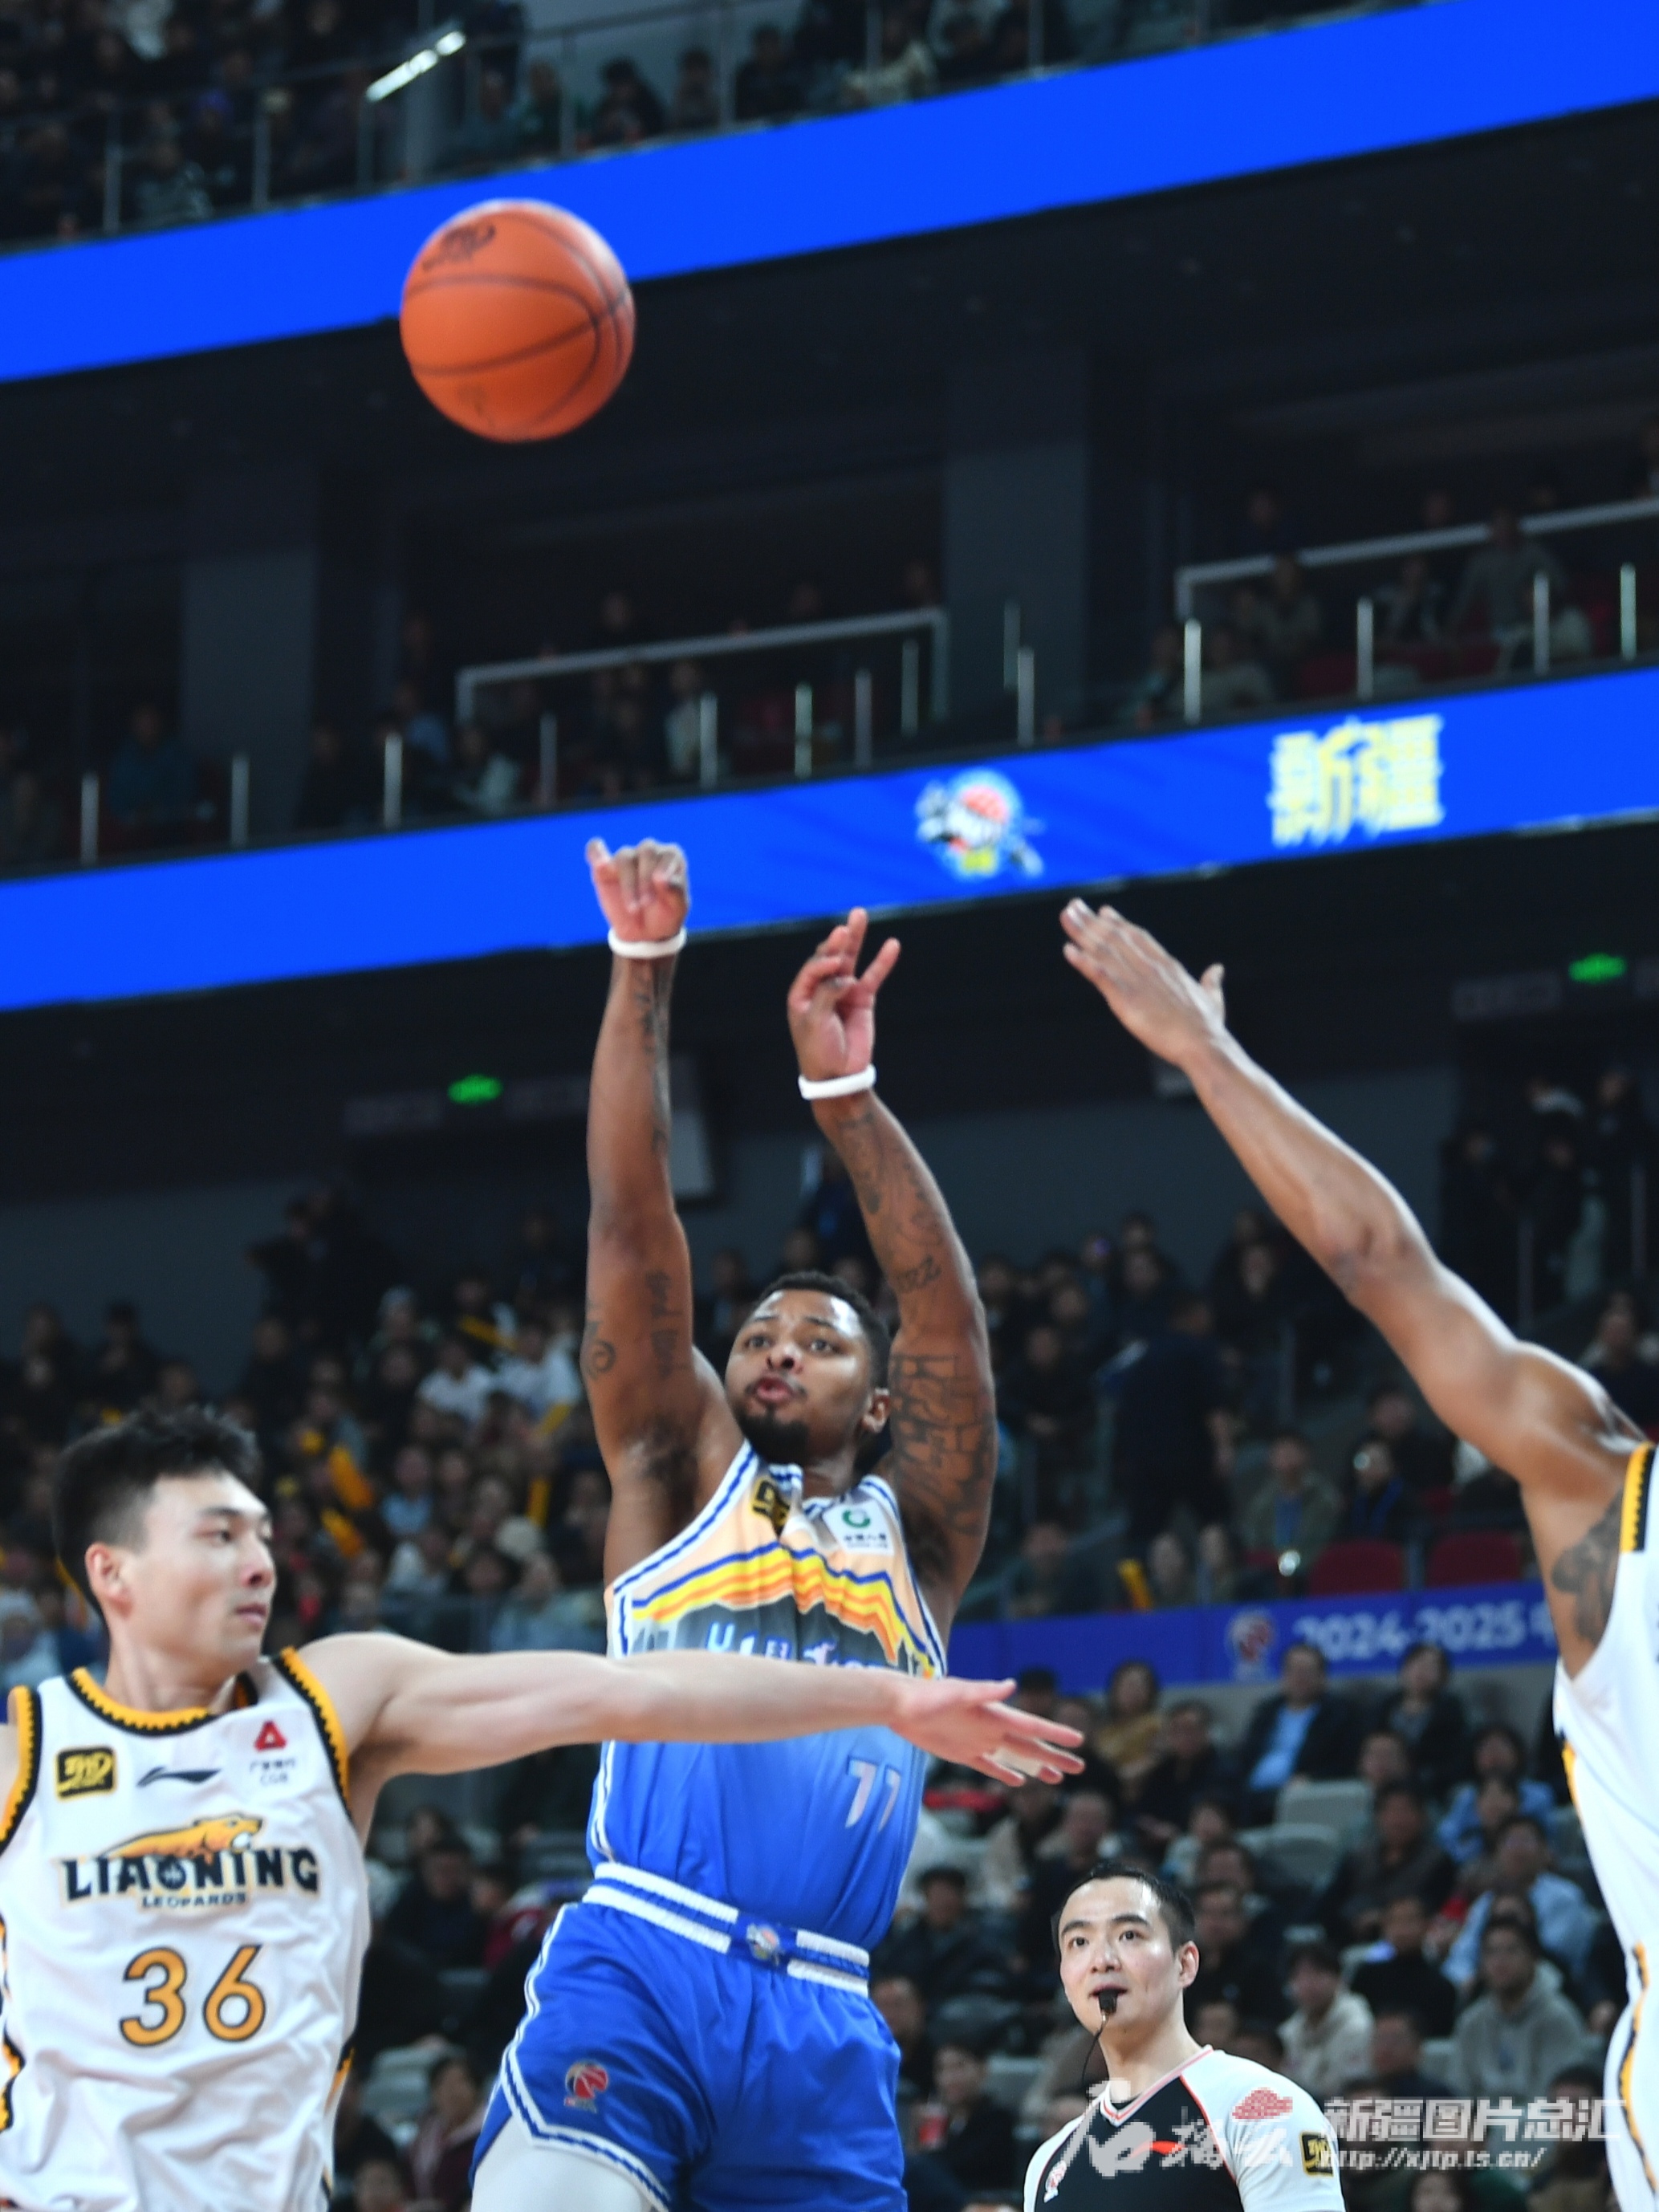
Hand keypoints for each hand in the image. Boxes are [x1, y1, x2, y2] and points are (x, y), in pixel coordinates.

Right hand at [587, 837, 689, 945]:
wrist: (645, 933)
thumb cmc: (665, 915)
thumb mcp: (678, 908)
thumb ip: (675, 891)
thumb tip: (662, 879)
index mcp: (671, 856)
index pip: (668, 854)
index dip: (664, 871)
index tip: (661, 892)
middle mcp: (649, 852)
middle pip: (646, 851)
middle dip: (645, 878)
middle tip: (646, 903)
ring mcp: (626, 858)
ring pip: (624, 858)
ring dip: (628, 883)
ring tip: (633, 908)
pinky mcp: (604, 867)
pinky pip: (595, 850)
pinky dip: (596, 853)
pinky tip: (600, 864)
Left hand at [787, 909, 899, 1083]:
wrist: (838, 1076)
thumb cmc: (818, 1050)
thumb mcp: (815, 1021)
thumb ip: (827, 994)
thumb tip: (846, 977)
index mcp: (802, 995)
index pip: (813, 968)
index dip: (824, 961)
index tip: (836, 965)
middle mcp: (821, 989)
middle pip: (830, 956)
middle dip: (838, 940)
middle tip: (847, 925)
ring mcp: (843, 993)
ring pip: (851, 960)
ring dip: (856, 938)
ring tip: (860, 913)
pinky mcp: (862, 1000)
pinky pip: (873, 976)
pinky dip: (882, 962)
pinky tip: (892, 945)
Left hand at [890, 1674, 1082, 1785]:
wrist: (900, 1705)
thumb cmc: (927, 1695)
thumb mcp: (956, 1692)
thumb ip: (984, 1691)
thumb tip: (1011, 1685)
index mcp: (994, 1713)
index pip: (1031, 1726)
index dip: (1055, 1733)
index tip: (1078, 1740)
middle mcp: (991, 1727)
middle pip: (1029, 1745)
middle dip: (1054, 1755)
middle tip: (1079, 1766)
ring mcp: (978, 1741)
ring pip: (1014, 1757)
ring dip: (1035, 1766)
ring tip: (1057, 1778)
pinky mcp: (962, 1752)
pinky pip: (990, 1766)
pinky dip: (1005, 1773)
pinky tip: (1019, 1780)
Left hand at [1060, 901, 1226, 1068]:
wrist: (1202, 1044)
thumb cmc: (1208, 1027)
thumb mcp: (1212, 998)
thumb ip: (1211, 982)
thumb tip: (1217, 969)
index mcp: (1168, 966)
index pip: (1139, 938)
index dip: (1119, 924)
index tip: (1104, 912)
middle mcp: (1150, 968)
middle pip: (1115, 938)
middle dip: (1092, 921)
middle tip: (1073, 905)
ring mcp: (1137, 981)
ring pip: (1104, 951)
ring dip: (1082, 932)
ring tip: (1066, 916)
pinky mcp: (1126, 998)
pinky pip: (1100, 975)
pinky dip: (1083, 961)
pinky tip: (1068, 950)